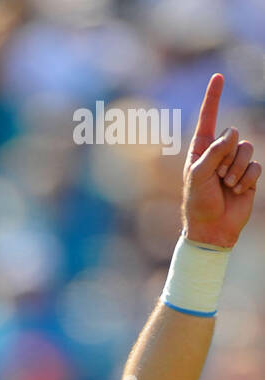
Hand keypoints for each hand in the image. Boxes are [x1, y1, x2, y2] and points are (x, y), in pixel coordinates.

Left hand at [182, 73, 259, 247]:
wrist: (212, 229)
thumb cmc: (198, 203)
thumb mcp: (198, 175)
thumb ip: (213, 151)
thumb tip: (232, 132)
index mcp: (201, 149)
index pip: (208, 118)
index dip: (213, 98)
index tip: (217, 76)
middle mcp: (219, 152)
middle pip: (232, 135)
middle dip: (225, 158)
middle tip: (216, 179)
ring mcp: (235, 163)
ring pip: (246, 148)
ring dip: (236, 169)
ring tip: (226, 186)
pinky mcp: (249, 175)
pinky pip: (256, 166)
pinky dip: (246, 179)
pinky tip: (237, 191)